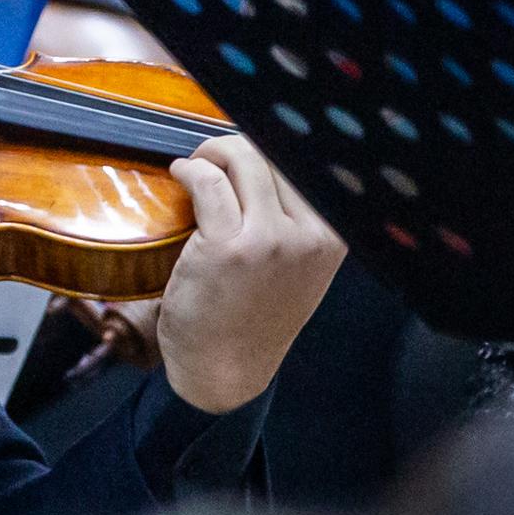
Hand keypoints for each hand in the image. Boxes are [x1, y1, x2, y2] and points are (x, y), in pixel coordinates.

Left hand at [155, 135, 344, 413]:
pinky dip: (190, 169)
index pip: (305, 161)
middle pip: (273, 152)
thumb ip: (294, 218)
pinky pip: (209, 182)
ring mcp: (270, 241)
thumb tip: (264, 154)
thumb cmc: (254, 317)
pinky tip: (181, 174)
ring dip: (212, 153)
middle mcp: (309, 235)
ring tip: (196, 165)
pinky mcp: (228, 247)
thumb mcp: (297, 266)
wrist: (225, 371)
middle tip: (212, 158)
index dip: (271, 143)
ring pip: (242, 159)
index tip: (245, 147)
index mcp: (332, 235)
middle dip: (236, 145)